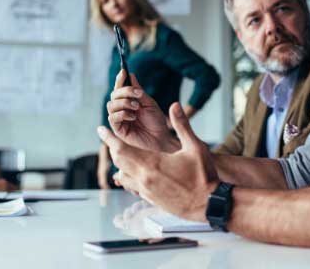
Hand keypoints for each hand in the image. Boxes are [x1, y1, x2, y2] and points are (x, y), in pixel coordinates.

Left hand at [98, 102, 218, 221]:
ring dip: (120, 163)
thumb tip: (174, 105)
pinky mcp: (151, 200)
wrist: (209, 204)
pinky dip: (129, 176)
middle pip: (119, 161)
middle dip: (112, 148)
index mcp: (152, 164)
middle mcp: (144, 179)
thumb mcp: (195, 147)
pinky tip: (136, 171)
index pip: (122, 149)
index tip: (100, 129)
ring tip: (121, 153)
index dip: (109, 138)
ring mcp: (147, 191)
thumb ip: (182, 125)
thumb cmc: (204, 175)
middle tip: (109, 138)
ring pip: (124, 175)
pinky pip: (133, 186)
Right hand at [106, 69, 178, 152]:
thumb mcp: (149, 103)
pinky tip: (133, 116)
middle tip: (138, 94)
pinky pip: (112, 118)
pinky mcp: (118, 130)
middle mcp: (121, 109)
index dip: (120, 79)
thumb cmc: (156, 120)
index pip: (120, 88)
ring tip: (137, 107)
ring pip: (111, 105)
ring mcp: (119, 119)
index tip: (124, 71)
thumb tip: (130, 74)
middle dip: (125, 92)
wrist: (161, 137)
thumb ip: (138, 91)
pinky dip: (122, 114)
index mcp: (128, 101)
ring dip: (124, 103)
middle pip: (114, 95)